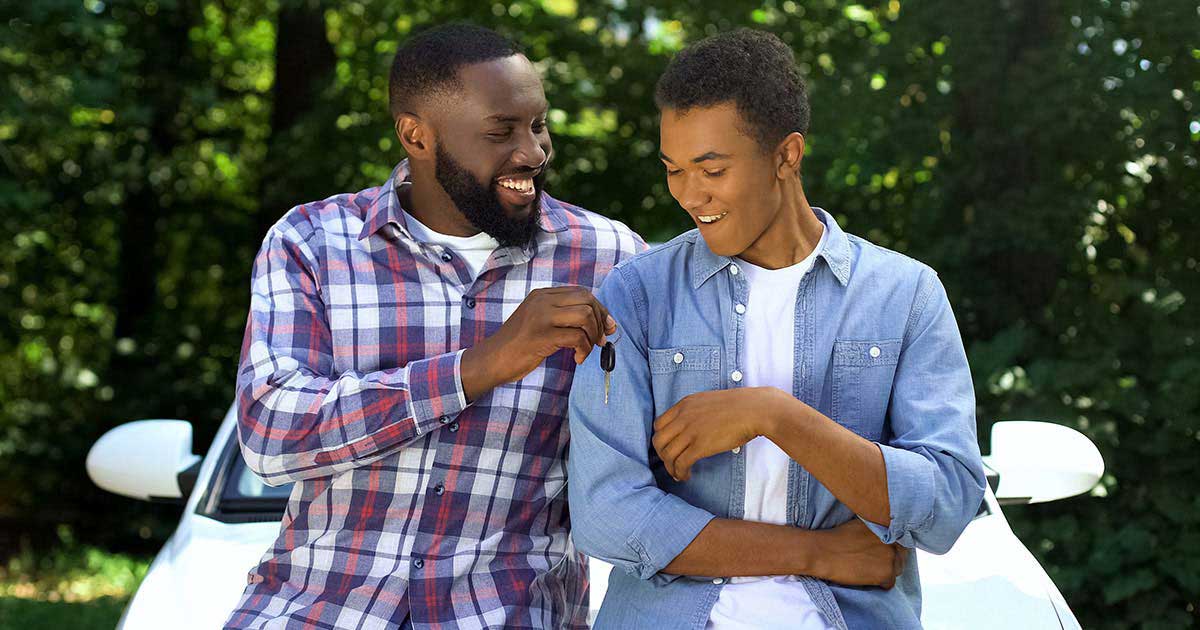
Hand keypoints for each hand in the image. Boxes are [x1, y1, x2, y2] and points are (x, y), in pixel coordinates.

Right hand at [461, 286, 614, 399]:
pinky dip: (584, 350)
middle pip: (587, 300)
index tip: (607, 326)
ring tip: (587, 350)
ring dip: (593, 336)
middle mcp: (542, 301)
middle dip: (600, 321)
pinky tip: (578, 358)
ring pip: (585, 316)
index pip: (581, 293)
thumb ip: (562, 316)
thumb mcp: (538, 321)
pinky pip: (577, 337)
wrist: (492, 359)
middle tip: (600, 340)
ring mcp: (542, 317)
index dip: (600, 309)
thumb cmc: (518, 345)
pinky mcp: (542, 335)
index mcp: (542, 295)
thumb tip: (599, 322)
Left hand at [652, 387, 790, 480]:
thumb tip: (693, 428)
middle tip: (671, 463)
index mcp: (685, 404)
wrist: (755, 409)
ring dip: (670, 467)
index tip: (669, 448)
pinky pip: (681, 463)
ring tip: (678, 473)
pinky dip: (680, 473)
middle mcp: (683, 417)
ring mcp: (691, 431)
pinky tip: (686, 476)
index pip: (659, 424)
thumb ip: (696, 412)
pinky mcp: (700, 446)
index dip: (661, 439)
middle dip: (662, 455)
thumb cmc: (740, 406)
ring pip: (667, 454)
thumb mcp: (710, 401)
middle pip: (659, 441)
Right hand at [808, 519, 905, 588]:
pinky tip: (866, 576)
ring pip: (897, 569)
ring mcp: (891, 557)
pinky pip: (890, 582)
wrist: (822, 552)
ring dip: (886, 570)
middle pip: (901, 555)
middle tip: (874, 561)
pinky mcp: (886, 573)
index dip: (892, 546)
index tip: (882, 550)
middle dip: (890, 558)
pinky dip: (879, 582)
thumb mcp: (860, 524)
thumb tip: (884, 534)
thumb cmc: (836, 538)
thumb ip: (876, 528)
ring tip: (868, 568)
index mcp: (886, 526)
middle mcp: (893, 540)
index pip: (901, 539)